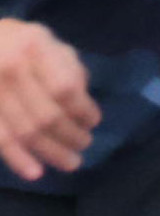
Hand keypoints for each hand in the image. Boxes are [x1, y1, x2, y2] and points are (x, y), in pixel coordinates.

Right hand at [0, 18, 97, 181]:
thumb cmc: (20, 43)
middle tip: (85, 145)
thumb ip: (70, 70)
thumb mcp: (50, 43)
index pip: (64, 88)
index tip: (93, 122)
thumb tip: (84, 107)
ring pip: (24, 131)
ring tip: (71, 162)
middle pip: (46, 114)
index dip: (82, 110)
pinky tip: (35, 173)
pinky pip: (0, 138)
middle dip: (71, 136)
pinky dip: (17, 159)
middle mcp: (11, 69)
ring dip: (51, 152)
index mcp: (34, 48)